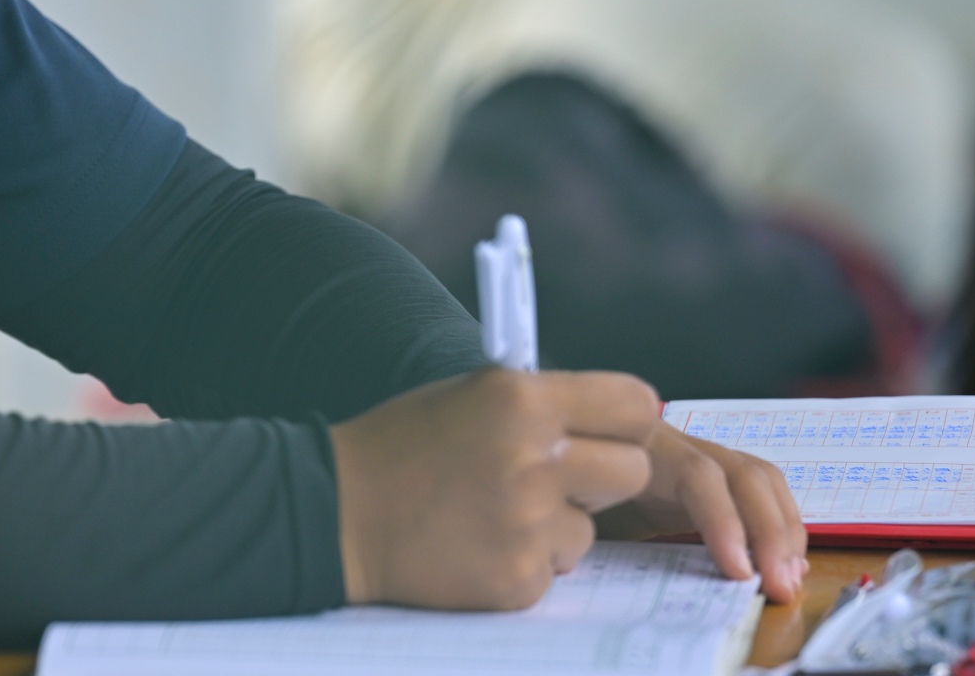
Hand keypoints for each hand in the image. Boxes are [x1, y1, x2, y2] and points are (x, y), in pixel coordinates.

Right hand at [329, 370, 657, 609]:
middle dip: (603, 475)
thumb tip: (610, 417)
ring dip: (559, 524)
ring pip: (593, 528)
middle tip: (559, 476)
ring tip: (498, 511)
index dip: (625, 420)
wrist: (340, 512)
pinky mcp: (518, 580)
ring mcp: (528, 525)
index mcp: (522, 399)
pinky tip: (479, 543)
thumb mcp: (471, 394)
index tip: (609, 430)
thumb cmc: (402, 446)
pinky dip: (525, 560)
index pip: (635, 403)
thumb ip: (541, 401)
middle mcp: (535, 459)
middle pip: (633, 470)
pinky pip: (555, 569)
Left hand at [595, 422, 810, 603]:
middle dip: (771, 532)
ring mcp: (706, 455)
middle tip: (779, 587)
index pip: (696, 476)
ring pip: (764, 481)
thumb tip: (577, 560)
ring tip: (789, 580)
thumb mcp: (576, 500)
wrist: (574, 446)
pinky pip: (765, 493)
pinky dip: (784, 529)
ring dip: (786, 532)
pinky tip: (788, 566)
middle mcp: (683, 444)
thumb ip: (585, 522)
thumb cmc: (575, 479)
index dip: (723, 521)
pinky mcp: (719, 475)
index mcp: (642, 448)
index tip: (739, 574)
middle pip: (745, 474)